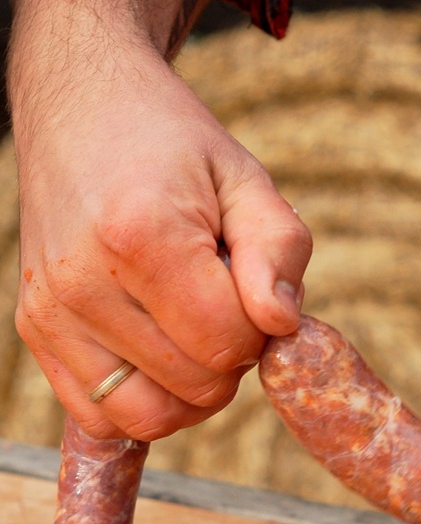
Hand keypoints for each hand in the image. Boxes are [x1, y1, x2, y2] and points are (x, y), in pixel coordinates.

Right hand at [15, 40, 310, 439]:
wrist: (79, 107)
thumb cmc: (171, 145)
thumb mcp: (244, 179)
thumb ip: (278, 251)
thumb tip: (282, 327)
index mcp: (141, 235)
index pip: (228, 342)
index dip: (260, 327)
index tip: (248, 283)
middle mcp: (83, 281)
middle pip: (196, 385)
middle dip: (229, 355)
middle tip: (221, 298)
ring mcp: (51, 311)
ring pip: (148, 416)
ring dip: (190, 389)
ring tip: (192, 327)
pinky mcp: (34, 330)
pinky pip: (99, 416)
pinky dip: (142, 402)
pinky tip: (157, 353)